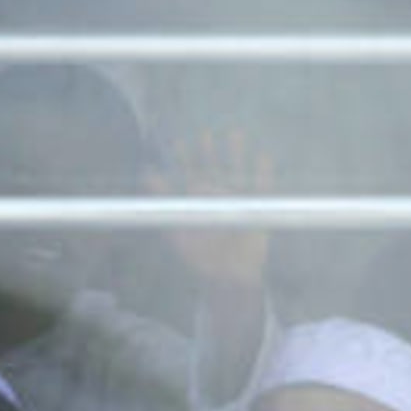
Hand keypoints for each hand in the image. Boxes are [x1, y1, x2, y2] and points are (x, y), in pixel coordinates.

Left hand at [148, 128, 271, 295]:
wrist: (227, 276)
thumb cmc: (198, 257)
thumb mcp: (176, 231)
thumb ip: (164, 204)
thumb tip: (147, 178)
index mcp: (197, 200)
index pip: (189, 174)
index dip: (184, 158)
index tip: (178, 142)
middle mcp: (217, 195)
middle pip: (212, 167)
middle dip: (208, 151)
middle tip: (203, 134)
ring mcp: (237, 199)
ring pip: (237, 171)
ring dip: (235, 153)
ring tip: (234, 134)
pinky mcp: (256, 208)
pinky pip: (262, 187)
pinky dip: (263, 172)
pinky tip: (262, 155)